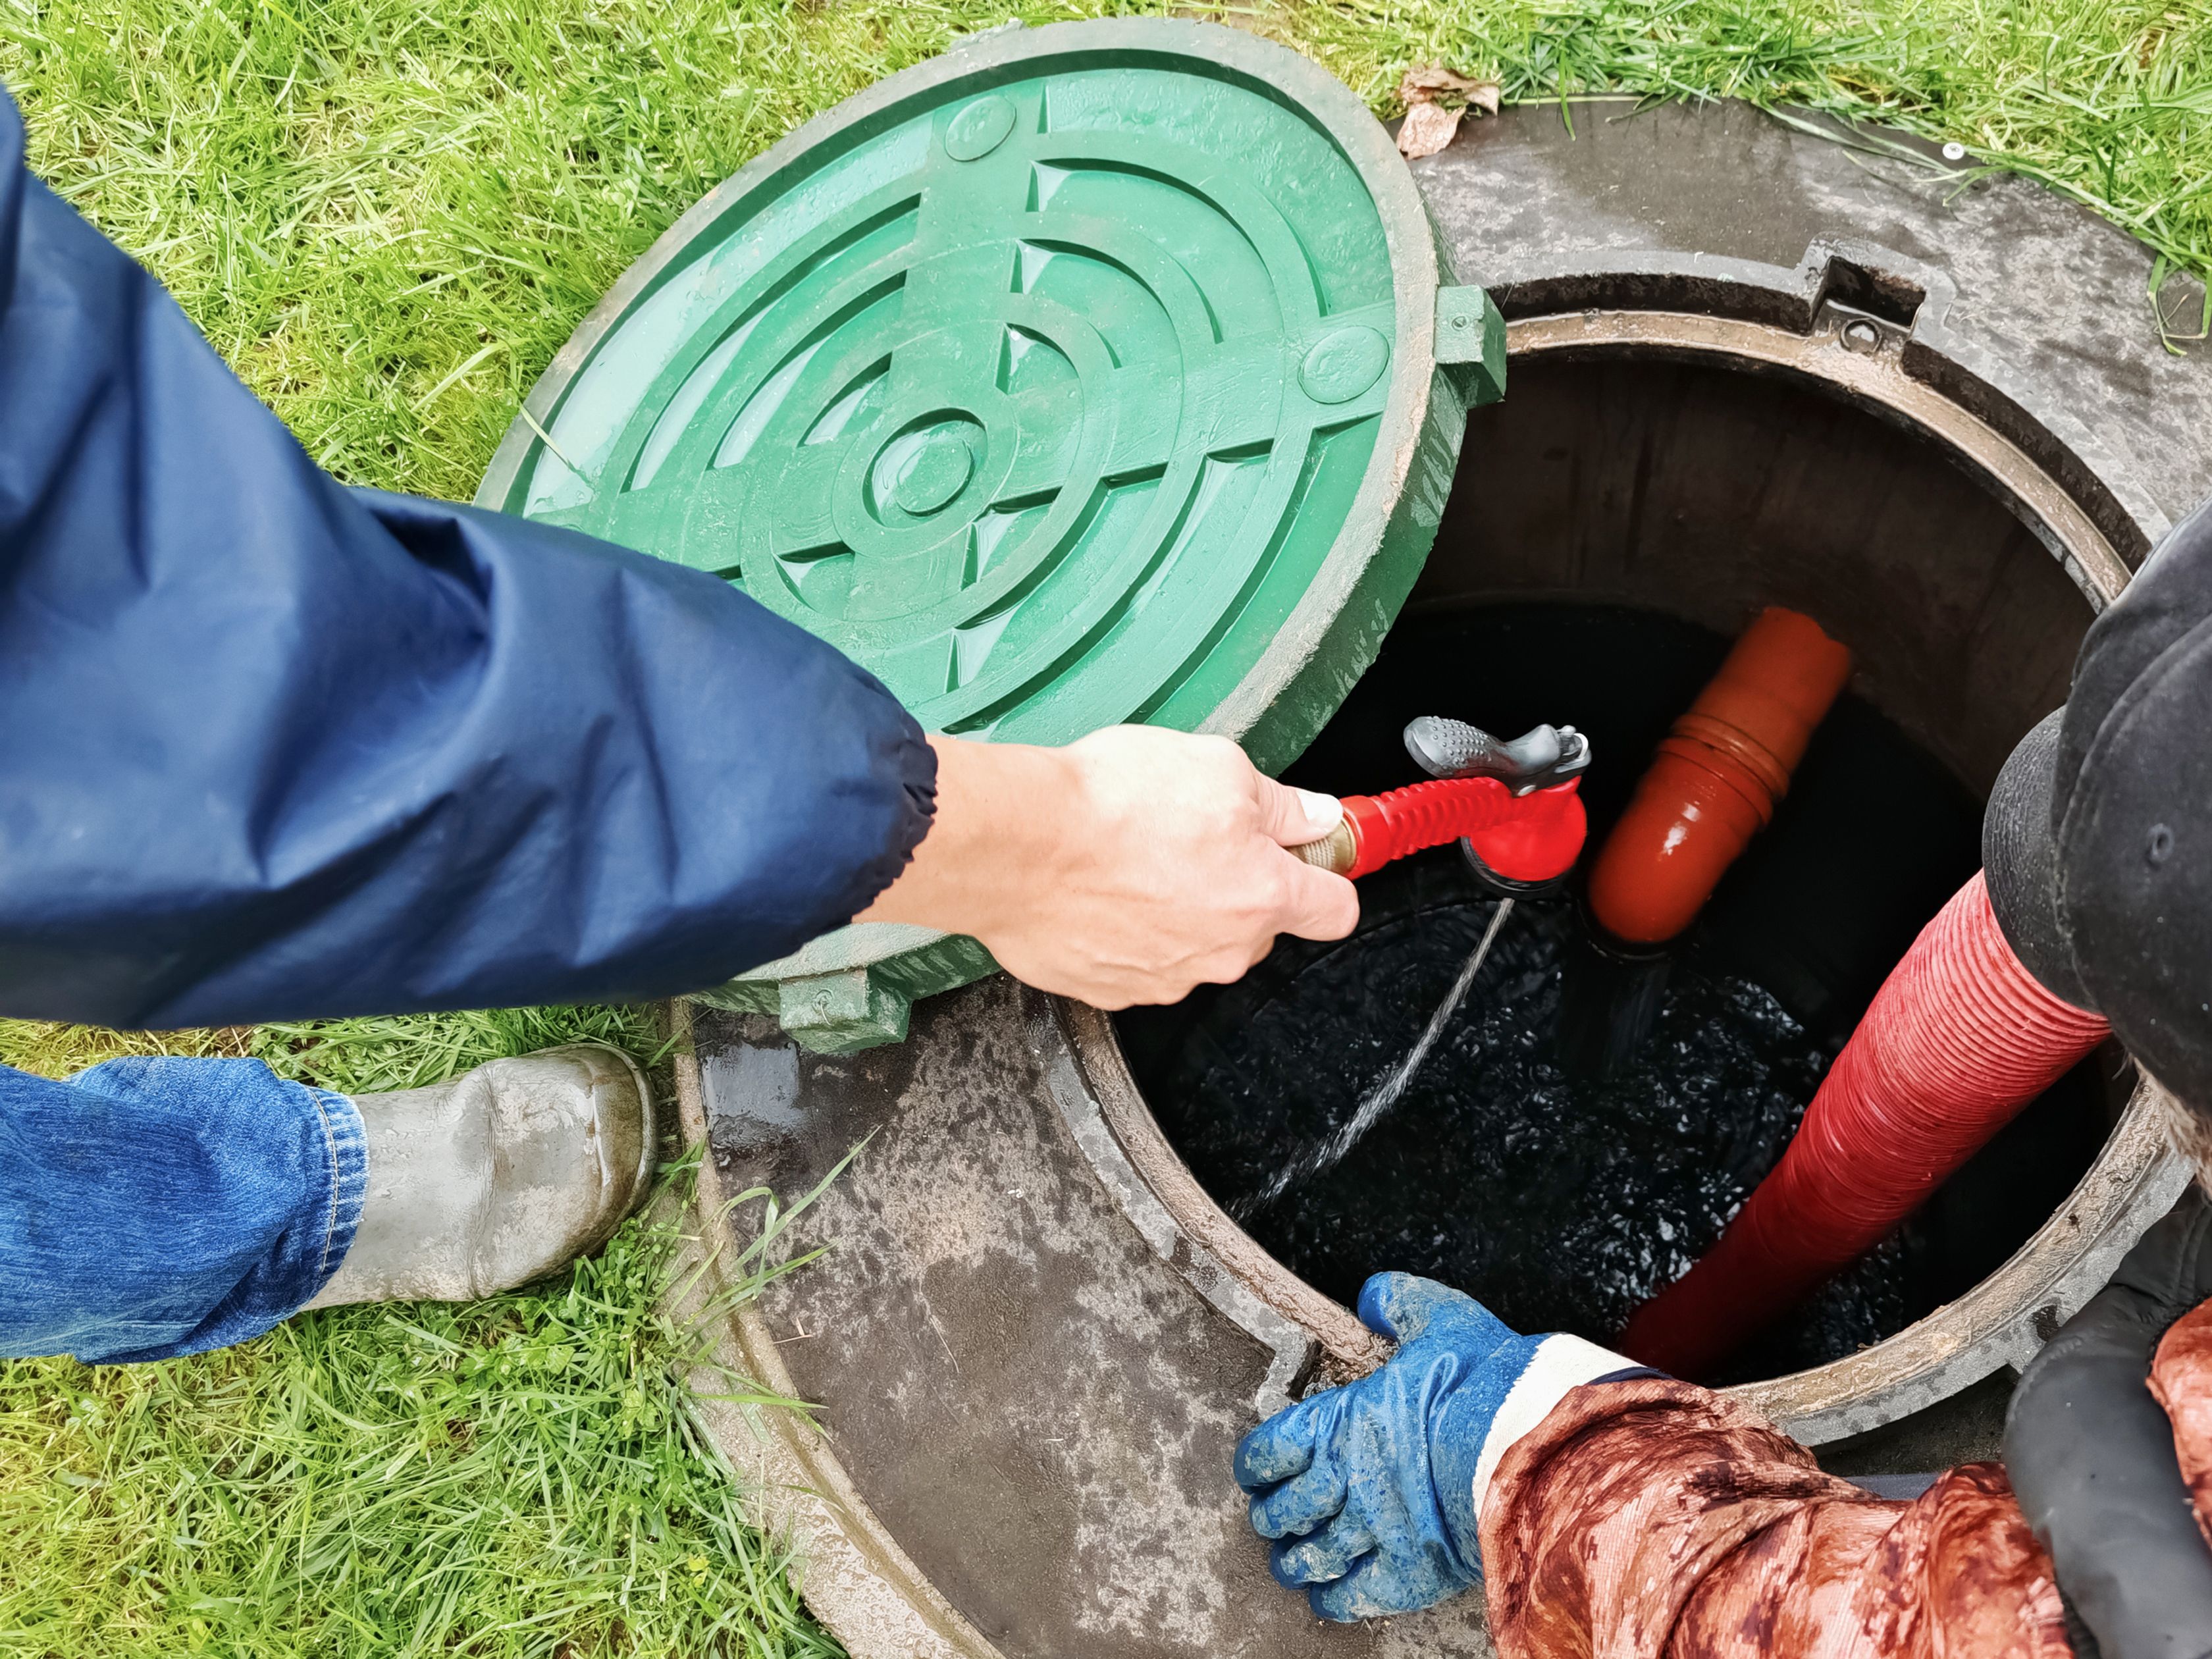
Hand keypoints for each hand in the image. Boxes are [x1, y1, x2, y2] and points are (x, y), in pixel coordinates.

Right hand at [858, 727, 1356, 1007]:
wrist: (1019, 846)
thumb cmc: (1112, 804)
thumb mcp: (1219, 768)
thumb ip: (1279, 803)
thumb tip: (1313, 817)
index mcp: (1264, 896)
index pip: (1335, 909)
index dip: (1326, 876)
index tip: (1309, 858)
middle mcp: (1223, 950)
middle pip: (1258, 927)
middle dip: (1238, 887)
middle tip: (1193, 838)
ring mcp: (1165, 978)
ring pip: (1195, 945)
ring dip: (1178, 909)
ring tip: (1134, 860)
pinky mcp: (1110, 990)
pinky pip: (1137, 961)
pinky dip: (1126, 931)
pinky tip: (1100, 890)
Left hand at [1234, 1273, 1630, 1620]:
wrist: (1529, 1445)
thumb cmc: (1486, 1383)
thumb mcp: (1441, 1318)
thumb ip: (1399, 1303)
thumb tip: (1374, 1298)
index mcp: (1341, 1422)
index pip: (1269, 1450)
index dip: (1257, 1463)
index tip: (1257, 1470)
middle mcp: (1345, 1480)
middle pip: (1282, 1510)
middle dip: (1274, 1515)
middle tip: (1275, 1516)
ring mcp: (1372, 1531)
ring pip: (1310, 1557)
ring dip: (1295, 1560)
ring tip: (1292, 1560)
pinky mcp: (1406, 1574)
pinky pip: (1351, 1598)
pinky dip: (1333, 1599)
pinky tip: (1329, 1595)